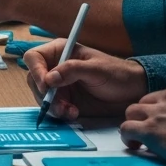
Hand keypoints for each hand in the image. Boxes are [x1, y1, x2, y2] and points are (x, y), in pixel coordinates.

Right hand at [24, 39, 148, 119]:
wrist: (132, 93)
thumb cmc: (117, 74)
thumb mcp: (96, 69)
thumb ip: (72, 70)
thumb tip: (50, 78)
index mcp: (60, 52)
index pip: (34, 58)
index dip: (36, 70)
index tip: (46, 85)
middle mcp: (55, 68)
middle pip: (34, 79)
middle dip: (44, 94)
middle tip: (59, 103)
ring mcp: (59, 86)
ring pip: (41, 96)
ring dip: (52, 106)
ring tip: (70, 110)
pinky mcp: (64, 101)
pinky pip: (52, 108)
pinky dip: (60, 113)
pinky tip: (73, 113)